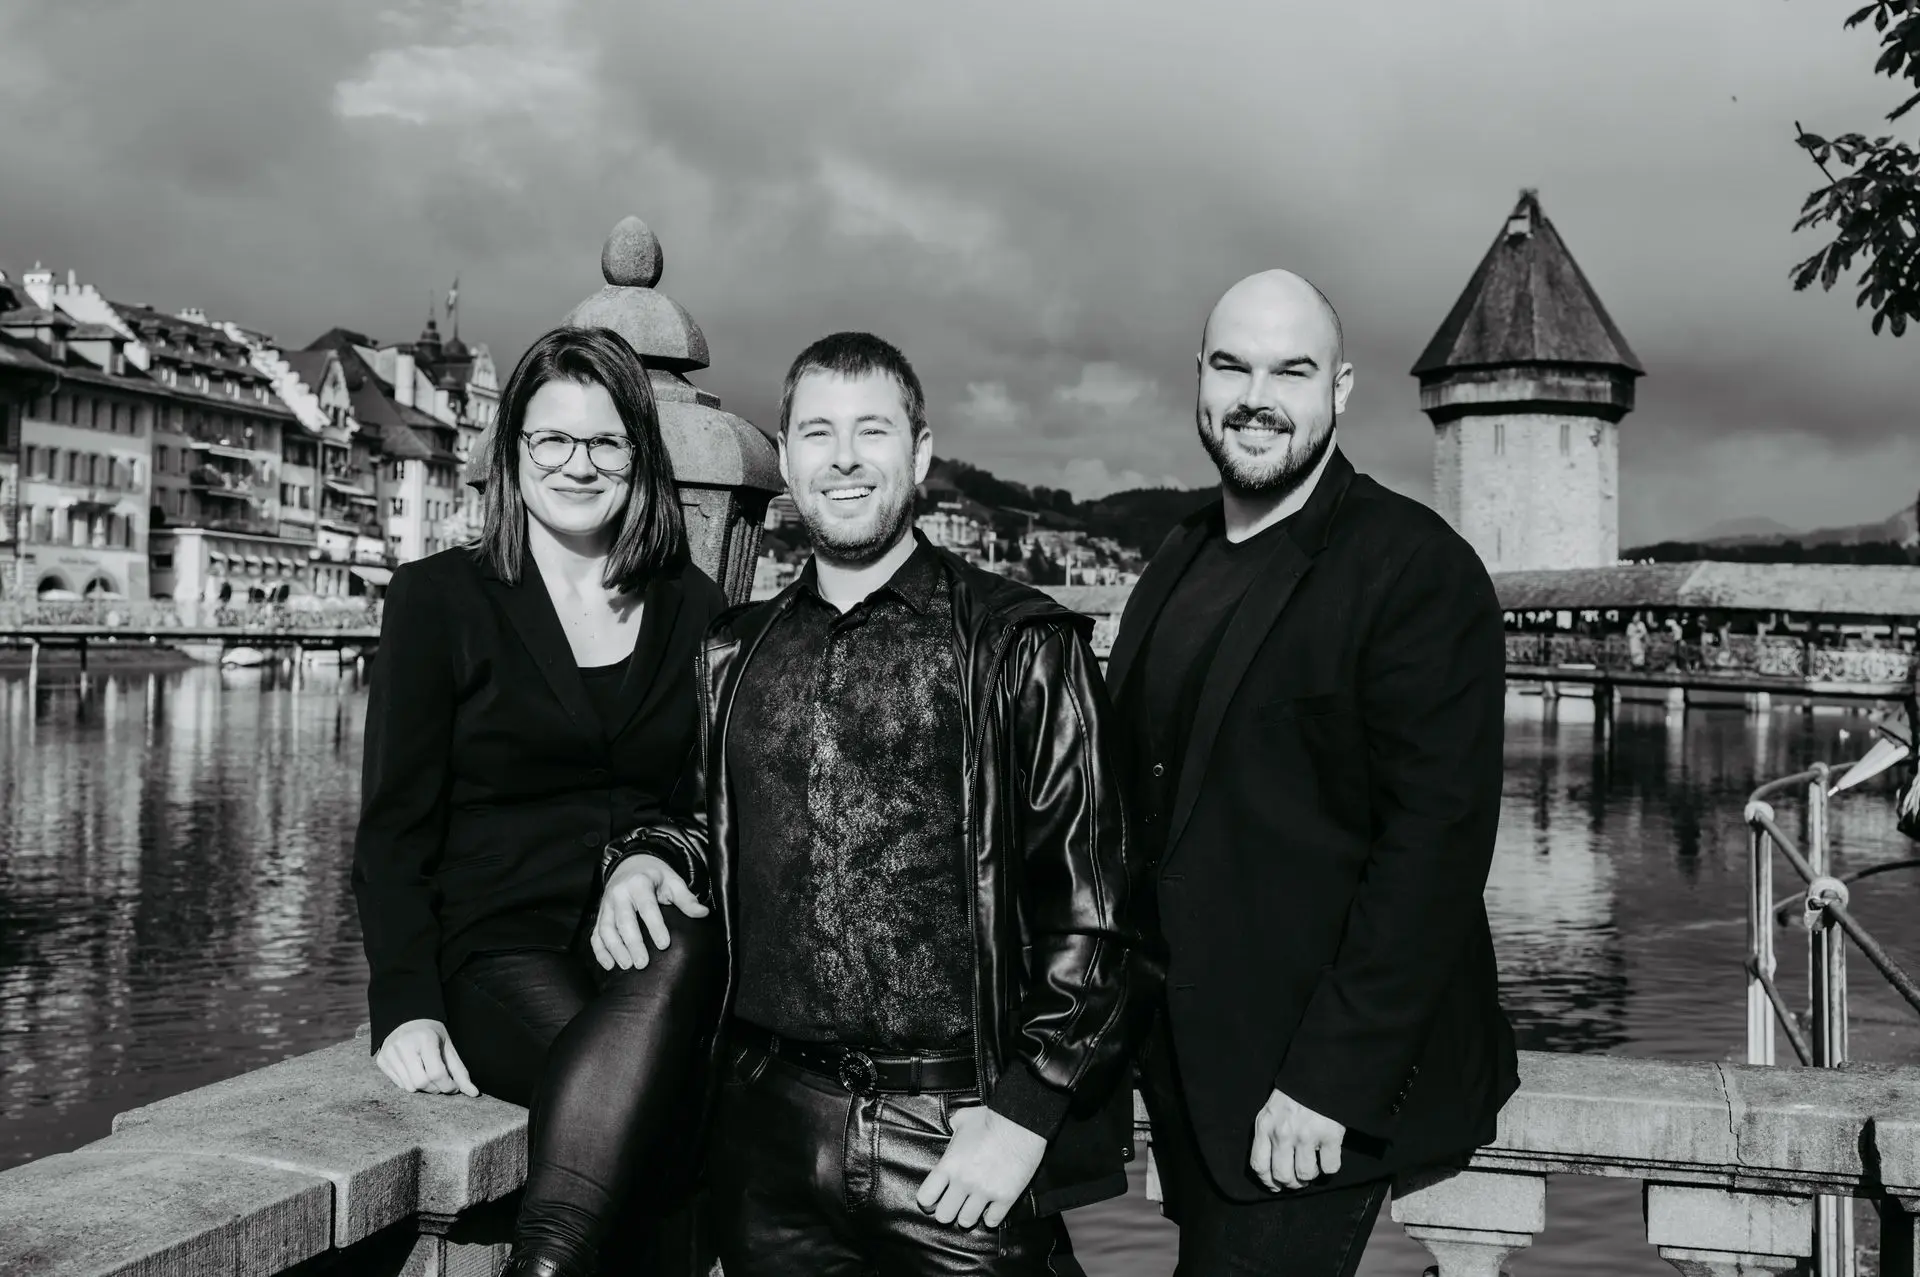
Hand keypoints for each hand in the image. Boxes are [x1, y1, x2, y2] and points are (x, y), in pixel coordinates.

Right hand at [374, 1019, 477, 1096]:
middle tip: (441, 1083)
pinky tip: (415, 1071)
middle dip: (435, 1089)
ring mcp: (390, 1053)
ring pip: (409, 1087)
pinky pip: (399, 1084)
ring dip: (423, 1088)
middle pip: (422, 1083)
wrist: (407, 1018)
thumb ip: (460, 1071)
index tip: (454, 1087)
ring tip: (429, 1076)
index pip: (436, 1073)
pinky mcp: (381, 1060)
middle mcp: (404, 1045)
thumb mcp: (448, 1047)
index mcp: (425, 1039)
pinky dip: (410, 1083)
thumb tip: (474, 1093)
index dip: (448, 1085)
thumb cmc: (432, 1034)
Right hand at [591, 853, 709, 970]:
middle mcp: (619, 894)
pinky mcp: (600, 915)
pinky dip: (600, 951)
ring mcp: (606, 905)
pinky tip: (610, 965)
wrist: (630, 863)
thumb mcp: (673, 881)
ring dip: (615, 949)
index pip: (647, 907)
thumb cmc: (655, 875)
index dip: (655, 926)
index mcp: (639, 884)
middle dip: (632, 943)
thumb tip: (703, 913)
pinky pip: (596, 934)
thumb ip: (686, 899)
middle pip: (623, 921)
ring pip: (606, 929)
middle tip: (642, 963)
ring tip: (627, 965)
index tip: (664, 945)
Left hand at [915, 1105, 1046, 1229]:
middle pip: (944, 1216)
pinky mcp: (1006, 1197)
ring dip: (968, 1215)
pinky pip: (992, 1221)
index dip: (928, 1201)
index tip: (933, 1201)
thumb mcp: (963, 1119)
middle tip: (954, 1205)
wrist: (1022, 1122)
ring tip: (972, 1207)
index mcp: (949, 1164)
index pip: (925, 1197)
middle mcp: (964, 1181)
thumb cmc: (993, 1118)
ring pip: (966, 1222)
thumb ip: (953, 1128)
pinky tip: (991, 1209)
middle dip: (947, 1211)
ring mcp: (985, 1191)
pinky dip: (991, 1217)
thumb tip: (952, 1127)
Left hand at [1249, 1088, 1343, 1190]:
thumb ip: (1267, 1135)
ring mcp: (1307, 1135)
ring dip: (1310, 1175)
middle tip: (1298, 1179)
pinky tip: (1328, 1157)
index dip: (1268, 1182)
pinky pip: (1329, 1168)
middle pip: (1282, 1176)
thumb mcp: (1271, 1111)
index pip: (1259, 1166)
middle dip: (1291, 1183)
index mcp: (1265, 1126)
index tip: (1276, 1186)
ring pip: (1305, 1174)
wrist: (1319, 1074)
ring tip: (1312, 1166)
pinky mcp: (1330, 1136)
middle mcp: (1283, 1133)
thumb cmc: (1293, 1095)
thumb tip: (1270, 1169)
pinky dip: (1329, 1167)